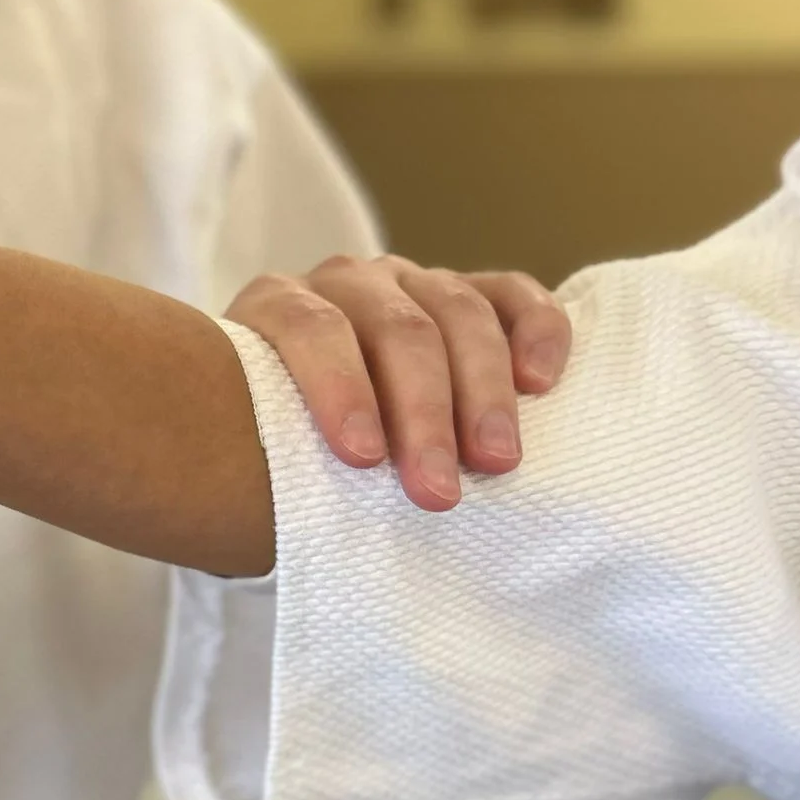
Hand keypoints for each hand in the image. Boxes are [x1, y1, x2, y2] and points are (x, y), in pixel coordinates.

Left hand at [226, 255, 570, 512]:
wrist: (289, 431)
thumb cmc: (275, 452)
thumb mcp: (259, 452)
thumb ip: (272, 458)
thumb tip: (297, 518)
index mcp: (279, 307)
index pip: (310, 329)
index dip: (338, 388)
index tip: (361, 458)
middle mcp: (345, 283)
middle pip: (396, 330)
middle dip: (422, 413)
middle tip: (438, 490)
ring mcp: (409, 281)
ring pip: (458, 310)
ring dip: (482, 390)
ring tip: (497, 462)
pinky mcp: (470, 292)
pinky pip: (511, 295)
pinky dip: (535, 330)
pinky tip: (541, 383)